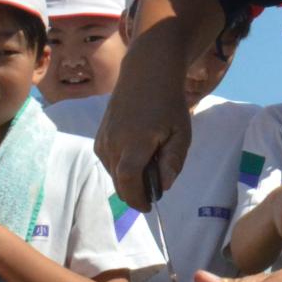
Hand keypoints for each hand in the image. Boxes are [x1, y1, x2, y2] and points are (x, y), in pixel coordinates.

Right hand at [95, 41, 195, 210]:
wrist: (146, 75)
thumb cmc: (169, 104)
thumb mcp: (181, 133)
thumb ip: (173, 161)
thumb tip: (164, 186)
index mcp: (135, 142)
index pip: (128, 180)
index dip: (137, 198)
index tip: (149, 206)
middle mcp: (113, 142)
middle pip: (119, 181)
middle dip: (134, 194)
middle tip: (152, 194)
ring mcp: (103, 138)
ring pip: (112, 173)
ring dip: (128, 180)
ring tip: (148, 171)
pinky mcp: (99, 136)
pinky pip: (108, 162)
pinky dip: (120, 169)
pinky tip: (136, 159)